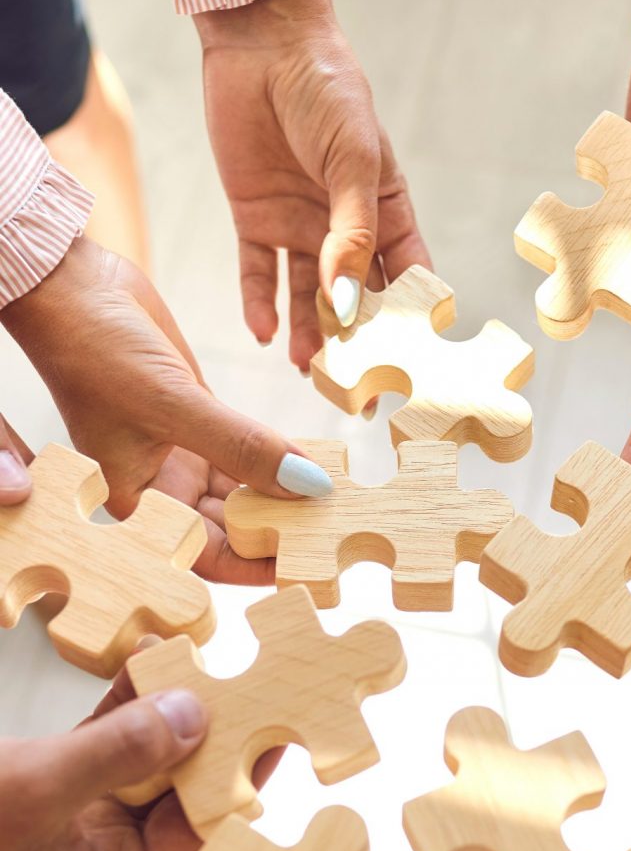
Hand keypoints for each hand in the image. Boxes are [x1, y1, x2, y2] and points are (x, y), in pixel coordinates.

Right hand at [0, 236, 332, 583]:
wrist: (75, 286)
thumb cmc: (96, 351)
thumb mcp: (173, 405)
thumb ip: (242, 448)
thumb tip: (307, 486)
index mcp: (140, 501)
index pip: (206, 553)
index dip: (256, 564)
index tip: (307, 563)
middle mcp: (165, 484)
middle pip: (234, 525)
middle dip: (280, 529)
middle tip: (335, 532)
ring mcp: (186, 451)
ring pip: (248, 487)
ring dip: (287, 492)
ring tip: (335, 502)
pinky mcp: (204, 418)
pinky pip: (252, 449)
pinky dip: (282, 455)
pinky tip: (317, 462)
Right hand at [0, 664, 279, 850]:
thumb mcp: (36, 787)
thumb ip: (120, 751)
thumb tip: (196, 716)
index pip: (197, 834)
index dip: (241, 782)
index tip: (281, 733)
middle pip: (176, 791)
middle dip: (210, 736)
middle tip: (257, 682)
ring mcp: (73, 818)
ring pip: (142, 758)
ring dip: (168, 709)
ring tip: (210, 660)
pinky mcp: (49, 781)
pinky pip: (103, 738)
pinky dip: (124, 701)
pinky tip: (149, 657)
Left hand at [194, 0, 430, 369]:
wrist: (262, 45)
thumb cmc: (328, 90)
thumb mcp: (352, 161)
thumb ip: (351, 233)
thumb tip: (348, 302)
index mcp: (386, 213)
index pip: (406, 278)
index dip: (411, 321)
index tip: (412, 365)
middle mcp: (345, 229)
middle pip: (356, 300)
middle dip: (357, 345)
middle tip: (359, 391)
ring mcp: (300, 228)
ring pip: (306, 296)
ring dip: (307, 334)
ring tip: (307, 372)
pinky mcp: (256, 220)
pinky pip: (258, 273)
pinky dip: (259, 303)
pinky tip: (262, 333)